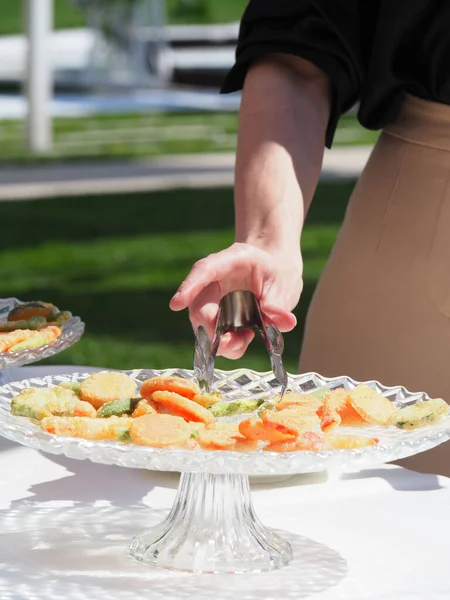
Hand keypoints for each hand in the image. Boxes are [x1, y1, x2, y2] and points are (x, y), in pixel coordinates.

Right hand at [169, 242, 302, 358]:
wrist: (274, 274)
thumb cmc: (276, 273)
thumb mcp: (284, 282)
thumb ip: (280, 303)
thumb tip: (285, 322)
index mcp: (230, 261)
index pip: (204, 270)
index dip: (189, 286)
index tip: (177, 304)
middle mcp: (213, 281)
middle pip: (199, 306)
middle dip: (211, 329)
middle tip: (235, 342)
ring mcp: (211, 301)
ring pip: (202, 326)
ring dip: (221, 342)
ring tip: (246, 338)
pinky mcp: (215, 319)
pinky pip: (213, 338)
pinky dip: (228, 346)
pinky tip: (244, 337)